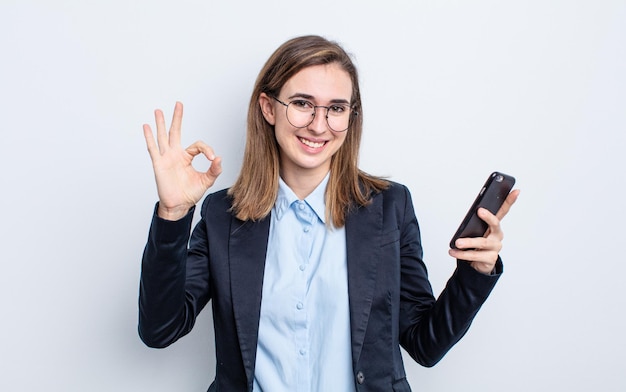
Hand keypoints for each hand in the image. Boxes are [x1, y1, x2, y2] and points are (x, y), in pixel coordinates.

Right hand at [143, 102, 221, 219]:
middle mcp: (176, 155)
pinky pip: (153, 148)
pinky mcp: (159, 164)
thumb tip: (219, 158)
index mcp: (187, 157)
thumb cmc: (190, 193)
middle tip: (179, 104)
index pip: (198, 145)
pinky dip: (149, 137)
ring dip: (161, 123)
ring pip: (163, 137)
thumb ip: (214, 170)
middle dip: (177, 118)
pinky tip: (147, 126)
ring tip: (158, 110)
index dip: (206, 149)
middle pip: (175, 132)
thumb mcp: (206, 181)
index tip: (212, 158)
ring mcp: (166, 158)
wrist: (179, 206)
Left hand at [448, 189, 519, 273]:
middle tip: (479, 211)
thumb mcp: (476, 231)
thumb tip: (471, 213)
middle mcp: (497, 235)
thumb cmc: (476, 244)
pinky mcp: (491, 259)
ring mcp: (496, 247)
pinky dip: (462, 254)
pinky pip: (475, 255)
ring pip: (482, 242)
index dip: (510, 200)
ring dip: (468, 242)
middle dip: (488, 217)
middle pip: (495, 224)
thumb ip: (474, 222)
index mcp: (494, 226)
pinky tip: (453, 251)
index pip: (504, 210)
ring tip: (457, 242)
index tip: (516, 190)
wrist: (478, 264)